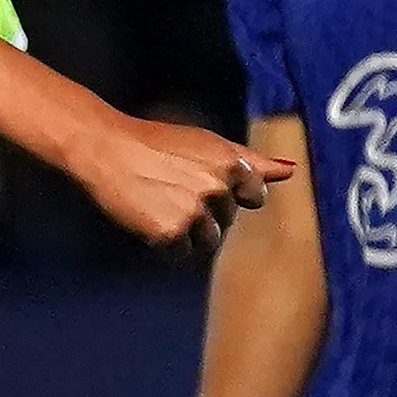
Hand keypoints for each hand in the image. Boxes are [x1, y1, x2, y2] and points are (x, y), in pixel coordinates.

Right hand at [71, 114, 286, 254]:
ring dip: (187, 231)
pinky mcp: (169, 232)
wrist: (106, 149)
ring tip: (160, 203)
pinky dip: (165, 243)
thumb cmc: (157, 143)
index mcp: (231, 163)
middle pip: (228, 220)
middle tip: (171, 189)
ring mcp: (193, 211)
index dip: (230, 195)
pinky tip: (149, 217)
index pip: (254, 197)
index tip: (204, 184)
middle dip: (204, 212)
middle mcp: (217, 187)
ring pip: (207, 241)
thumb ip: (251, 160)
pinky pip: (180, 253)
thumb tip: (290, 170)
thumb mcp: (208, 144)